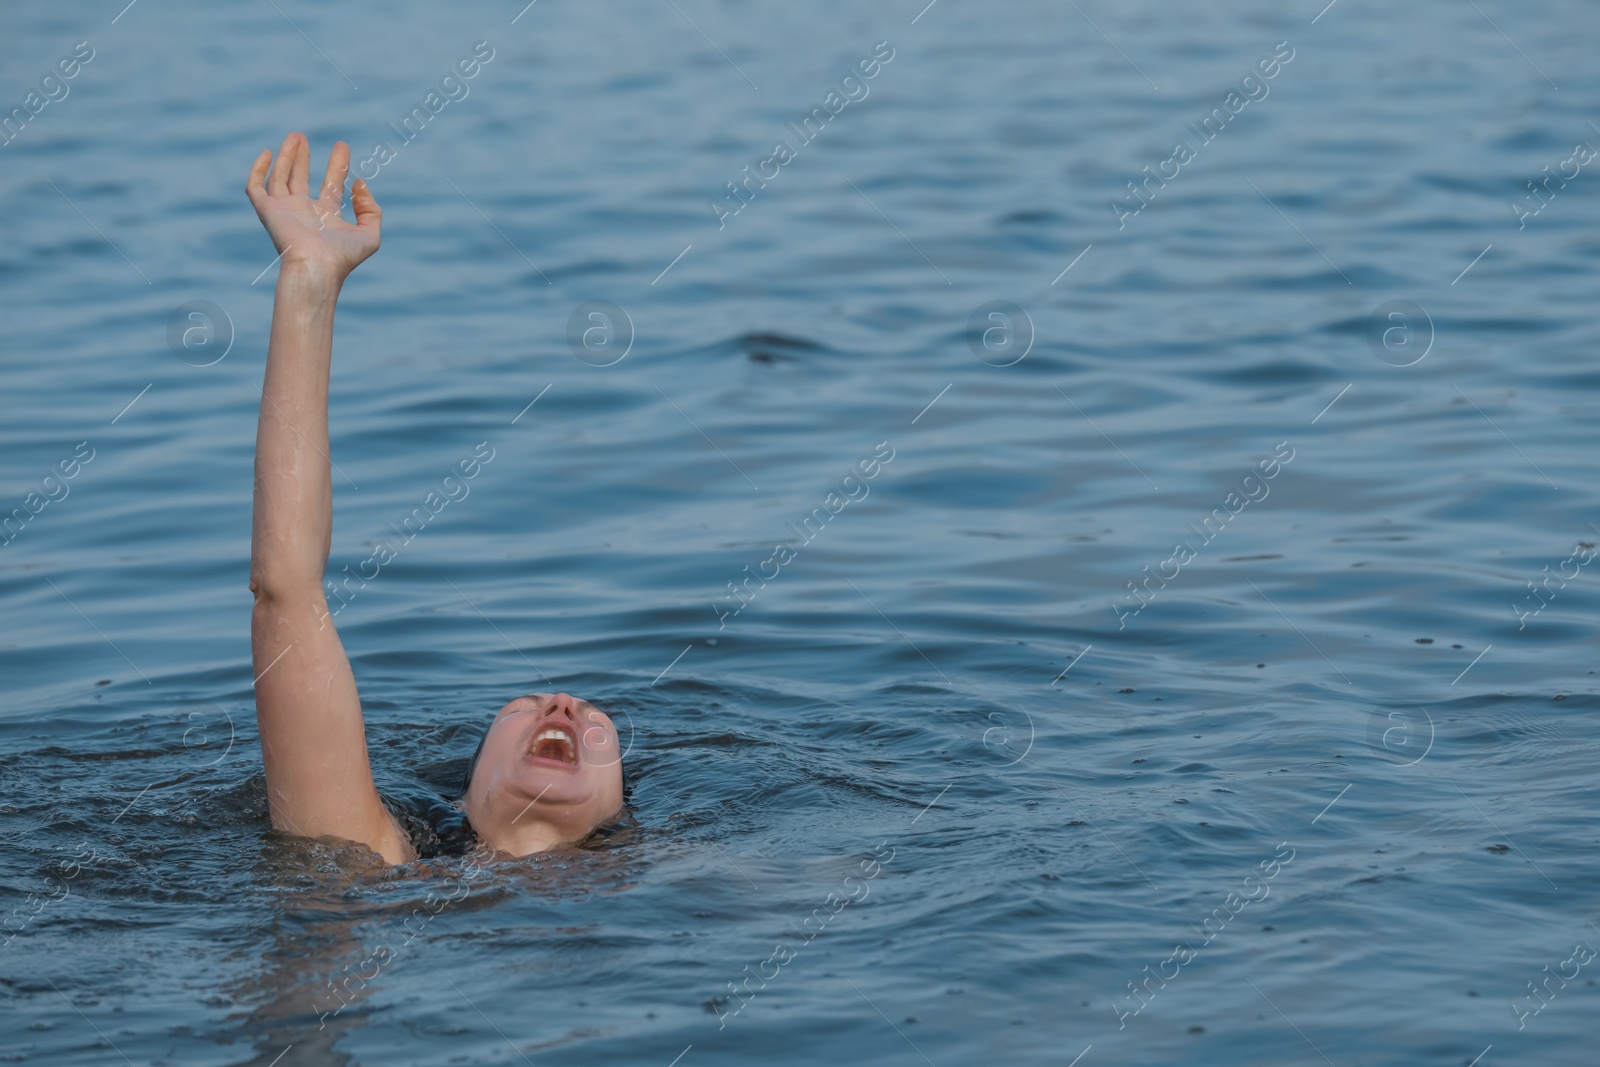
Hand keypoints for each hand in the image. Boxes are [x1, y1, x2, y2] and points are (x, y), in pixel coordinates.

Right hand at [246, 132, 379, 283]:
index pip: (331, 184)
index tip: (342, 146)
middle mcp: (304, 212)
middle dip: (303, 158)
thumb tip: (360, 184)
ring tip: (295, 136)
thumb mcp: (369, 234)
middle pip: (300, 178)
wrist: (316, 268)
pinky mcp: (267, 210)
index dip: (337, 165)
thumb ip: (370, 209)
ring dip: (286, 156)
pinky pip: (256, 187)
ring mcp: (284, 210)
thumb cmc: (343, 257)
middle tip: (304, 136)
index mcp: (327, 217)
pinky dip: (258, 169)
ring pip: (280, 177)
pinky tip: (267, 153)